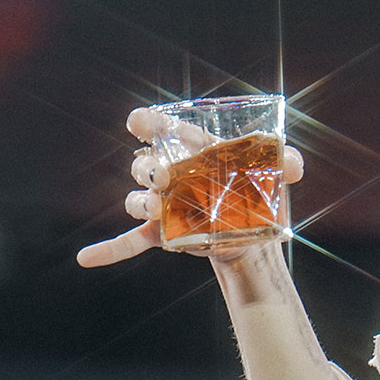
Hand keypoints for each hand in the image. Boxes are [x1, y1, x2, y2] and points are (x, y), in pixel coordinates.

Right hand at [76, 106, 303, 267]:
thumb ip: (285, 162)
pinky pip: (128, 241)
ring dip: (138, 202)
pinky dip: (108, 249)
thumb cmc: (259, 191)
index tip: (138, 122)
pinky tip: (87, 258)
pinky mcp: (161, 234)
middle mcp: (171, 174)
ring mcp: (163, 205)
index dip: (148, 123)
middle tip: (161, 175)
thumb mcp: (277, 174)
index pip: (163, 129)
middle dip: (147, 168)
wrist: (255, 234)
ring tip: (151, 208)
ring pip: (135, 200)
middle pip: (144, 165)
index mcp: (193, 150)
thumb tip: (293, 164)